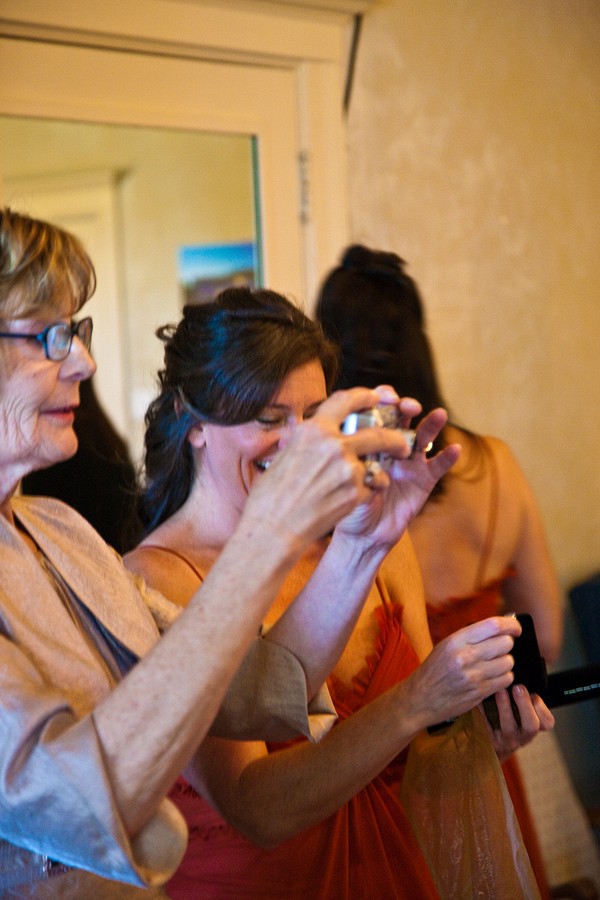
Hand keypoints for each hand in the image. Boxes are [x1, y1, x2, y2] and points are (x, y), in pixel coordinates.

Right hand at [243, 386, 413, 549]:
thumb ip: (306, 441)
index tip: (376, 397)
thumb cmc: (271, 494)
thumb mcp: (285, 455)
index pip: (345, 401)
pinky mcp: (355, 493)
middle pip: (377, 433)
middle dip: (394, 438)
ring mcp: (347, 469)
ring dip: (383, 467)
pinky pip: (371, 486)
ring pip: (377, 462)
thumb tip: (311, 433)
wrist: (274, 528)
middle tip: (401, 442)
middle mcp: (333, 445)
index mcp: (313, 430)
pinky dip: (368, 491)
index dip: (364, 396)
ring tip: (388, 473)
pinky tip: (357, 498)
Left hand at [335, 398, 460, 546]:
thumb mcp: (346, 481)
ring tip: (439, 415)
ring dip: (432, 424)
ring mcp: (409, 461)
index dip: (382, 400)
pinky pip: (438, 465)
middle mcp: (390, 446)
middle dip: (406, 407)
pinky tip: (455, 450)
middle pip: (402, 418)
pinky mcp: (425, 479)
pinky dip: (448, 457)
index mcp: (368, 441)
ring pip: (423, 437)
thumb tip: (356, 449)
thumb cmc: (349, 504)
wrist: (365, 535)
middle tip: (408, 407)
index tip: (384, 399)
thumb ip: (353, 463)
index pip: (376, 411)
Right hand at [401, 616, 522, 730]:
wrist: (419, 698)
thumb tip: (503, 626)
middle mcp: (465, 657)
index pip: (493, 626)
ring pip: (508, 662)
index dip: (510, 625)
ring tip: (493, 665)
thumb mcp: (446, 646)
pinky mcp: (479, 693)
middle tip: (498, 650)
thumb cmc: (434, 669)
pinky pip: (506, 680)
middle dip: (506, 645)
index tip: (516, 628)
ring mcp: (473, 676)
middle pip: (505, 644)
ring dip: (505, 663)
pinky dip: (504, 677)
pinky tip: (493, 677)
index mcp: (456, 640)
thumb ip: (472, 636)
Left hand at [482, 686, 554, 761]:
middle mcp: (521, 737)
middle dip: (525, 705)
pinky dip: (483, 711)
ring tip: (500, 690)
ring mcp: (505, 741)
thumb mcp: (519, 714)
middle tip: (518, 687)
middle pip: (531, 725)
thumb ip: (523, 698)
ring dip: (505, 706)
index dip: (542, 708)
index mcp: (531, 728)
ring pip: (509, 727)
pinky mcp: (488, 741)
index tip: (534, 694)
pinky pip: (486, 727)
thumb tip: (522, 672)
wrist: (486, 748)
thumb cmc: (505, 721)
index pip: (547, 723)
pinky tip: (480, 699)